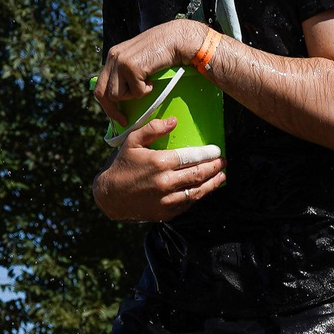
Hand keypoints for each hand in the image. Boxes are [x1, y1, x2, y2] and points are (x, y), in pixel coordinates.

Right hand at [92, 116, 224, 221]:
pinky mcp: (166, 213)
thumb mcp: (133, 142)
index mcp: (159, 162)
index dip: (207, 154)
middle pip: (198, 174)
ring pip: (197, 191)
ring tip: (221, 176)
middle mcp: (165, 182)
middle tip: (223, 162)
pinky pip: (188, 203)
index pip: (191, 157)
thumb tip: (174, 121)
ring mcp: (167, 200)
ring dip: (212, 184)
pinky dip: (198, 196)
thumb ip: (153, 129)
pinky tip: (204, 189)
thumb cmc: (123, 166)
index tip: (217, 151)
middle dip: (214, 167)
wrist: (111, 196)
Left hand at [95, 20, 202, 121]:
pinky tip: (153, 79)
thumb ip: (126, 72)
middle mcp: (113, 57)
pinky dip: (146, 90)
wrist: (176, 39)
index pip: (100, 85)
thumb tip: (120, 95)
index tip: (117, 116)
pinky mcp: (131, 67)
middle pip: (103, 93)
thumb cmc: (163, 51)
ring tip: (147, 84)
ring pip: (118, 95)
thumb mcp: (139, 60)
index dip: (106, 104)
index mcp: (113, 56)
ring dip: (134, 94)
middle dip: (112, 110)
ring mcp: (121, 62)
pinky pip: (136, 92)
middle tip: (124, 120)